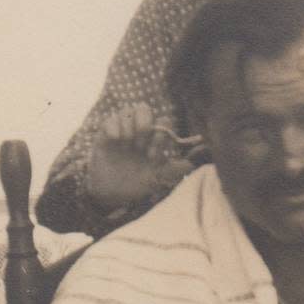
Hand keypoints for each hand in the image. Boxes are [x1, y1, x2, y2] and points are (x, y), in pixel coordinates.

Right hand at [86, 103, 198, 223]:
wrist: (112, 195)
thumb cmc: (138, 185)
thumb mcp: (159, 179)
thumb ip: (177, 168)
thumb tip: (199, 157)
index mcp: (154, 139)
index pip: (163, 121)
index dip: (161, 134)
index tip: (153, 156)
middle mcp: (139, 132)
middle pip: (144, 109)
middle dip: (144, 124)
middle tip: (139, 146)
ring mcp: (122, 131)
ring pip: (127, 111)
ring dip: (129, 128)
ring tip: (126, 147)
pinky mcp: (105, 135)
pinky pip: (110, 119)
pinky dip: (114, 126)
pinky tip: (116, 140)